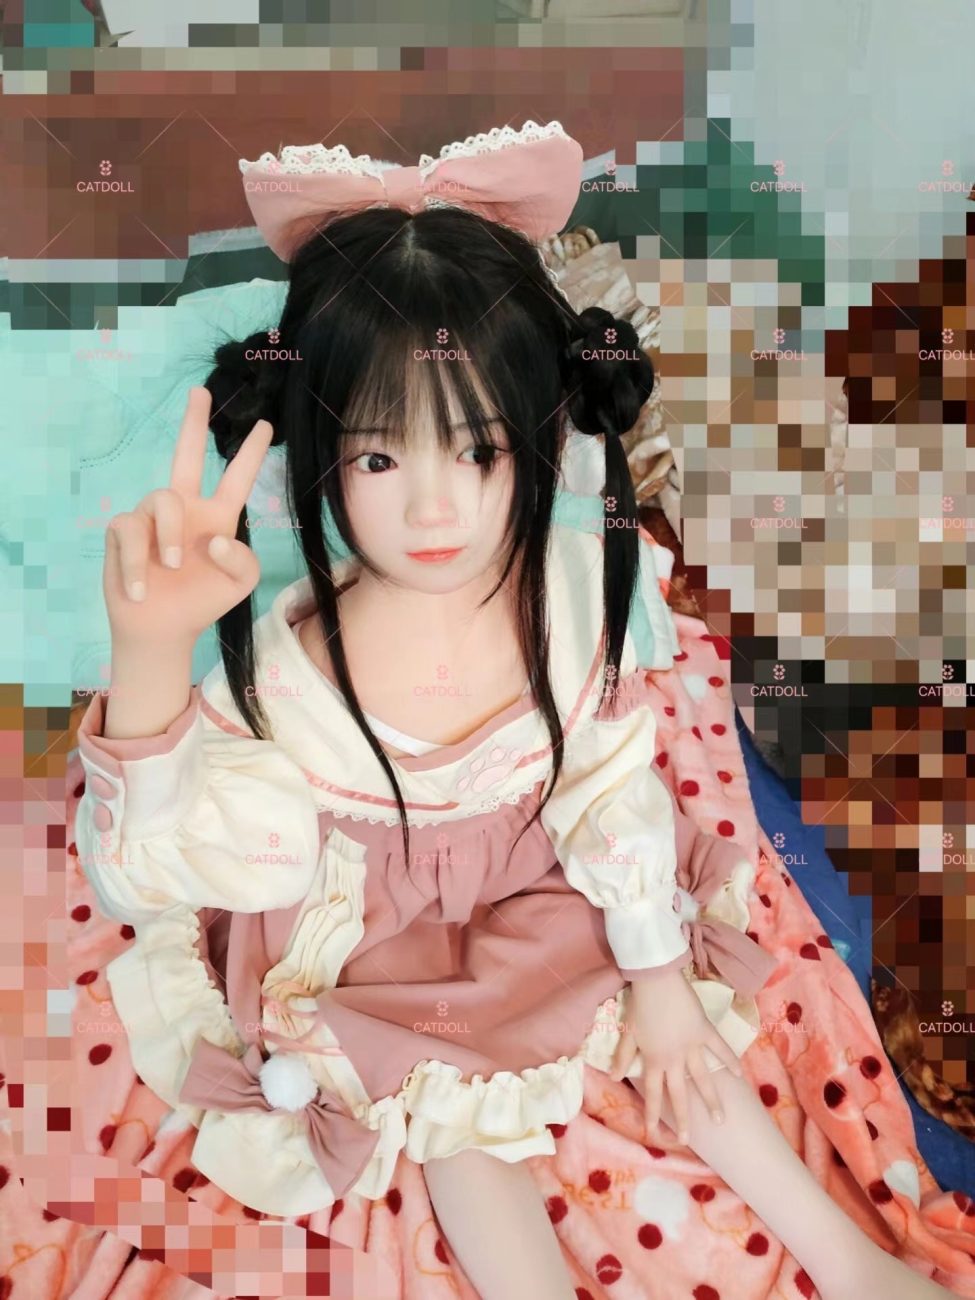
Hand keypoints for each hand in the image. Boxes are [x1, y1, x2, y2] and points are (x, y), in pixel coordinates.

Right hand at [103, 386, 273, 646]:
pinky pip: (130, 529)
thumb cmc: (202, 602)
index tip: (265, 425)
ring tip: (171, 566)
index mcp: (218, 517)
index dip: (251, 453)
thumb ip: (244, 558)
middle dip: (193, 422)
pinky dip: (137, 563)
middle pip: (186, 456)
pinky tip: (141, 588)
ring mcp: (152, 518)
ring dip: (168, 537)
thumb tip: (215, 537)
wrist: (163, 629)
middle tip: (201, 392)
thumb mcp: (241, 583)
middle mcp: (185, 510)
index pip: (237, 478)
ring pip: (162, 501)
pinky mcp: (123, 530)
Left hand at [609, 965, 742, 1144]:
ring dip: (712, 1101)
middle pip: (679, 1094)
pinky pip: (720, 1048)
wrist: (656, 980)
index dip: (653, 1115)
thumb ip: (623, 1057)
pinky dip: (730, 1060)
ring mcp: (692, 1046)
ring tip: (720, 1120)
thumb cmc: (640, 1005)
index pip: (653, 1094)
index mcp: (654, 1060)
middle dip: (683, 1119)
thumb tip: (613, 1078)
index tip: (654, 1134)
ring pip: (703, 1079)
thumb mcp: (628, 1033)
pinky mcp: (705, 1031)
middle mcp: (674, 1059)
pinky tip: (739, 1075)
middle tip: (687, 1139)